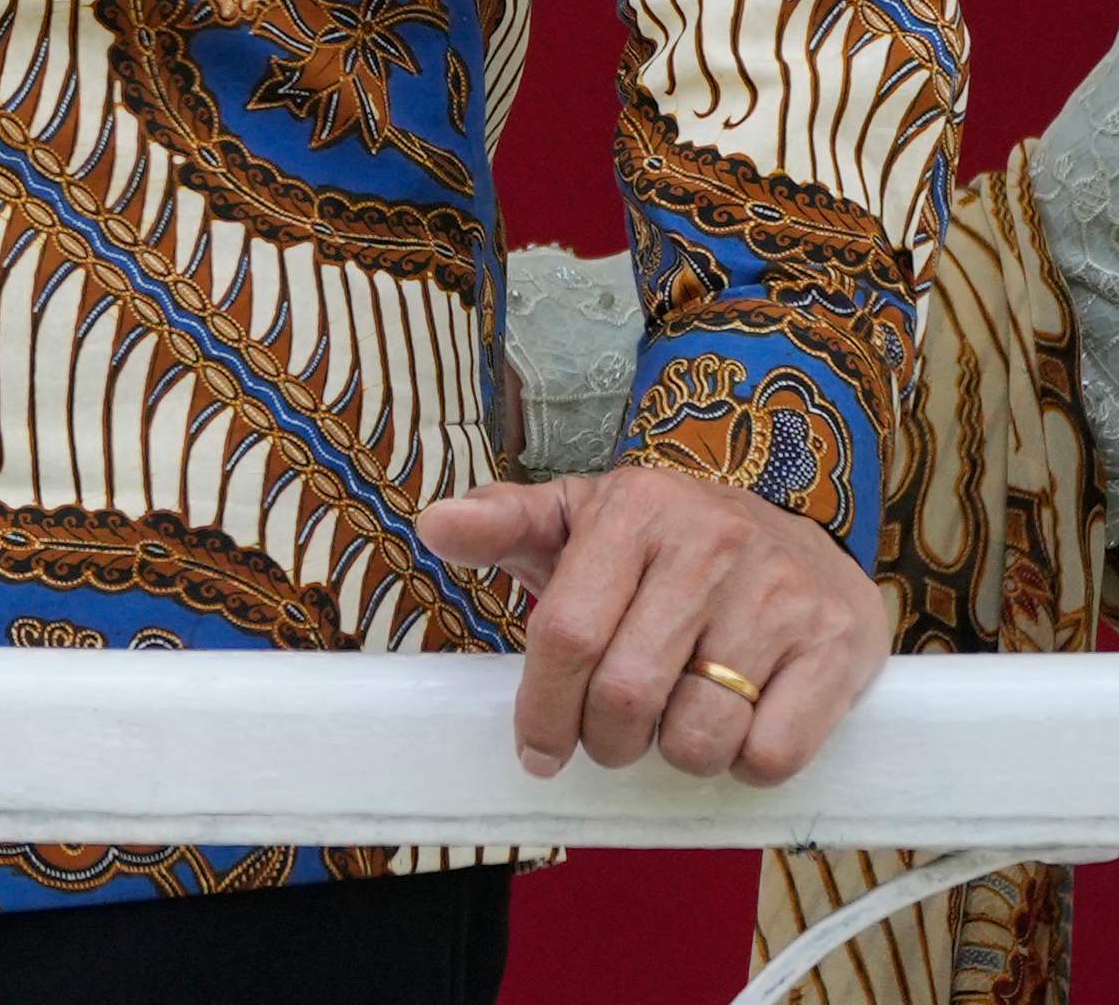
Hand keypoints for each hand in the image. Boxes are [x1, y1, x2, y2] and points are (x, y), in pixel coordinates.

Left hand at [420, 464, 893, 784]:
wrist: (800, 536)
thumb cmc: (668, 542)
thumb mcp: (584, 516)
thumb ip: (506, 523)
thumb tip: (435, 526)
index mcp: (636, 509)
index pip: (567, 631)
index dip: (542, 708)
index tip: (535, 750)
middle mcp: (712, 544)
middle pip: (627, 692)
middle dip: (604, 740)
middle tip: (605, 742)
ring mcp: (781, 596)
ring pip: (700, 732)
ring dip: (673, 755)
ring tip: (672, 727)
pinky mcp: (839, 645)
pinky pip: (773, 752)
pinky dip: (743, 764)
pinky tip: (735, 729)